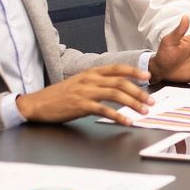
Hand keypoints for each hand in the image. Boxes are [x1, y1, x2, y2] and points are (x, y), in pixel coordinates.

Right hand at [17, 64, 151, 124]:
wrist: (38, 104)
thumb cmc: (60, 96)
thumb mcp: (80, 83)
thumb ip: (97, 83)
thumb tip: (118, 88)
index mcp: (91, 72)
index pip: (117, 68)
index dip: (134, 71)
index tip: (148, 76)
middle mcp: (90, 79)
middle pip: (121, 82)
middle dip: (139, 91)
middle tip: (151, 101)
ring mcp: (85, 92)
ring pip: (116, 94)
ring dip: (133, 103)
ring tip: (143, 111)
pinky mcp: (81, 105)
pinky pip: (104, 110)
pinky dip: (118, 116)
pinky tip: (126, 121)